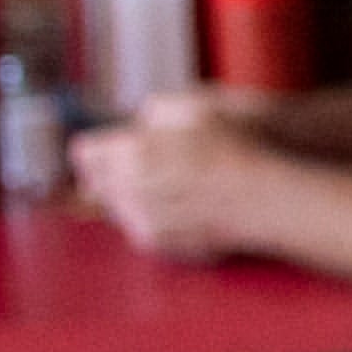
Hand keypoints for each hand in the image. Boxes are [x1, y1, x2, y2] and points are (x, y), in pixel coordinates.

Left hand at [67, 99, 274, 260]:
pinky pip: (138, 225)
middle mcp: (126, 191)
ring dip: (130, 193)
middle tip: (143, 163)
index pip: (84, 151)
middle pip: (94, 183)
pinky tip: (180, 203)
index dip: (101, 144)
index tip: (117, 143)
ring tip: (169, 183)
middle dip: (111, 171)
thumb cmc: (237, 150)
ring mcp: (140, 222)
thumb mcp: (194, 107)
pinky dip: (150, 214)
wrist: (267, 200)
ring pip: (115, 205)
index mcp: (130, 154)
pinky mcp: (158, 244)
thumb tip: (140, 124)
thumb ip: (153, 111)